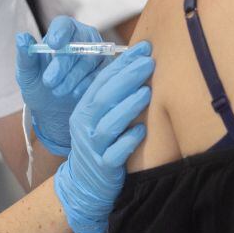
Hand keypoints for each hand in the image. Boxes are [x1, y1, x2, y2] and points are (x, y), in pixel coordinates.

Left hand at [15, 16, 106, 155]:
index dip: (60, 33)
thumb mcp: (27, 73)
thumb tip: (21, 37)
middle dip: (63, 63)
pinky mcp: (106, 71)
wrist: (54, 107)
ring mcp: (97, 53)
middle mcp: (83, 37)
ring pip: (89, 60)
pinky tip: (74, 93)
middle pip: (79, 43)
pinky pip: (100, 75)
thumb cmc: (39, 84)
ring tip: (57, 91)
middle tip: (49, 81)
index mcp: (62, 31)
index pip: (64, 24)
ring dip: (72, 77)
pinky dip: (85, 85)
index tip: (52, 45)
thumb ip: (25, 56)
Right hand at [53, 41, 153, 232]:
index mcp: (85, 108)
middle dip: (127, 78)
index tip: (144, 49)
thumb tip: (140, 63)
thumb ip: (114, 93)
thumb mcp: (101, 116)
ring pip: (108, 125)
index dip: (122, 63)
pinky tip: (142, 132)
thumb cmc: (100, 142)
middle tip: (149, 63)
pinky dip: (128, 142)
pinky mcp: (103, 167)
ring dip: (128, 107)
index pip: (101, 80)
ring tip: (147, 92)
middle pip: (103, 98)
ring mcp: (93, 147)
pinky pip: (114, 154)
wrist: (84, 183)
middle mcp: (85, 125)